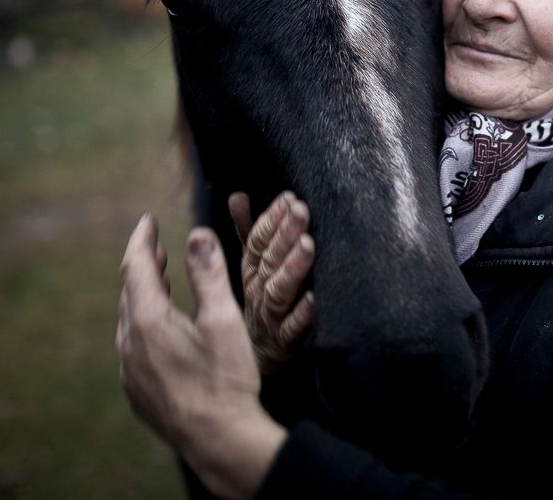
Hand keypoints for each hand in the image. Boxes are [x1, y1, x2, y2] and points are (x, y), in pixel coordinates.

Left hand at [117, 214, 284, 499]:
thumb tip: (198, 233)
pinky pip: (133, 348)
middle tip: (157, 247)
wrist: (219, 441)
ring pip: (130, 321)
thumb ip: (209, 273)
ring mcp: (131, 372)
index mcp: (148, 322)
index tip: (147, 220)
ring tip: (161, 282)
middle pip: (130, 293)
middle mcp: (130, 345)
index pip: (137, 267)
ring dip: (144, 296)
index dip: (142, 240)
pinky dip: (144, 326)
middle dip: (144, 266)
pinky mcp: (138, 392)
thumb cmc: (225, 379)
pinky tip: (162, 331)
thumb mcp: (224, 319)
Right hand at [229, 191, 314, 374]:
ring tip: (308, 245)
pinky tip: (315, 299)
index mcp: (251, 272)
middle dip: (285, 234)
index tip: (288, 198)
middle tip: (302, 210)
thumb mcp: (251, 266)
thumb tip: (237, 196)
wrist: (258, 357)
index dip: (271, 220)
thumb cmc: (259, 302)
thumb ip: (248, 231)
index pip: (257, 242)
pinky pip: (292, 329)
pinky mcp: (285, 343)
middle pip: (269, 261)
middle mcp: (258, 292)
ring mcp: (270, 318)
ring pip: (278, 291)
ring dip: (293, 268)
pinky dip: (302, 315)